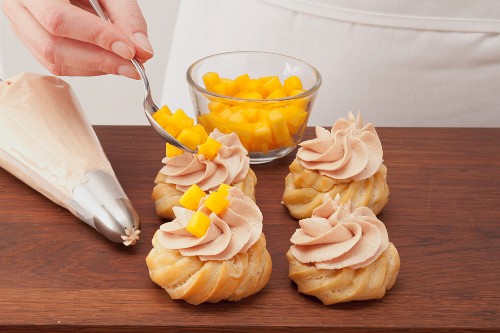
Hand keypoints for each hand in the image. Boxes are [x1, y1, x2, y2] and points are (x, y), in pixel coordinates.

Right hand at [2, 0, 153, 78]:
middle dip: (100, 61)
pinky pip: (57, 64)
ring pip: (54, 61)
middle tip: (133, 66)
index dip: (97, 38)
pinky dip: (88, 67)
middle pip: (53, 47)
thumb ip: (126, 15)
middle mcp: (19, 6)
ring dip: (95, 68)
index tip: (130, 51)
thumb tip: (142, 50)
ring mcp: (22, 26)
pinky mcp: (33, 41)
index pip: (58, 19)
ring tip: (124, 64)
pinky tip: (107, 60)